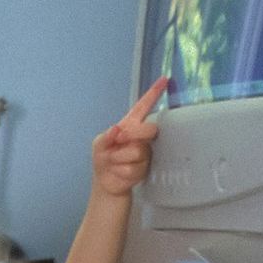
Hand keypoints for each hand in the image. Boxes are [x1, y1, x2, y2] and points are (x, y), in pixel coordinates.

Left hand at [90, 76, 169, 197]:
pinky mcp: (145, 168)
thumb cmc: (103, 157)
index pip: (143, 106)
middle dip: (133, 134)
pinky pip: (132, 168)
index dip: (154, 93)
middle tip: (118, 140)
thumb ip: (105, 137)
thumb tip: (116, 129)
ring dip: (119, 157)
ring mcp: (145, 152)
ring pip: (138, 151)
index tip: (164, 80)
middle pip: (150, 129)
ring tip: (113, 161)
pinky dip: (119, 170)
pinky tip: (117, 171)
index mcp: (130, 124)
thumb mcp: (98, 144)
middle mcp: (141, 137)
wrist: (106, 182)